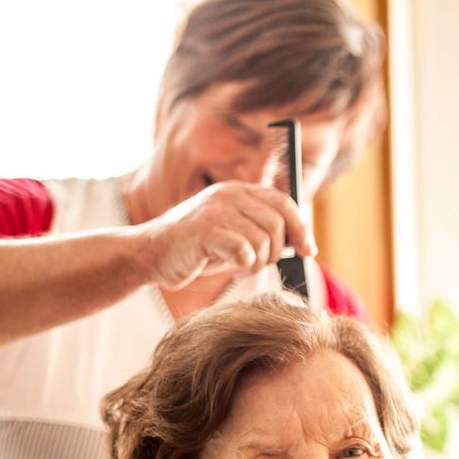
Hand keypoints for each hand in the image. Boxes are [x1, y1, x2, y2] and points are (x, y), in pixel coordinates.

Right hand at [135, 182, 316, 289]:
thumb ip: (263, 230)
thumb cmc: (197, 249)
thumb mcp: (235, 233)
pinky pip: (243, 250)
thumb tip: (302, 242)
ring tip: (242, 266)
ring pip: (262, 238)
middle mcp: (228, 195)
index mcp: (238, 191)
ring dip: (259, 261)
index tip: (308, 251)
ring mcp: (214, 211)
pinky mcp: (203, 231)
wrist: (150, 255)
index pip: (284, 202)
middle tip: (259, 263)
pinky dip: (244, 264)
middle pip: (277, 223)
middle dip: (276, 251)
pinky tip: (232, 267)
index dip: (301, 228)